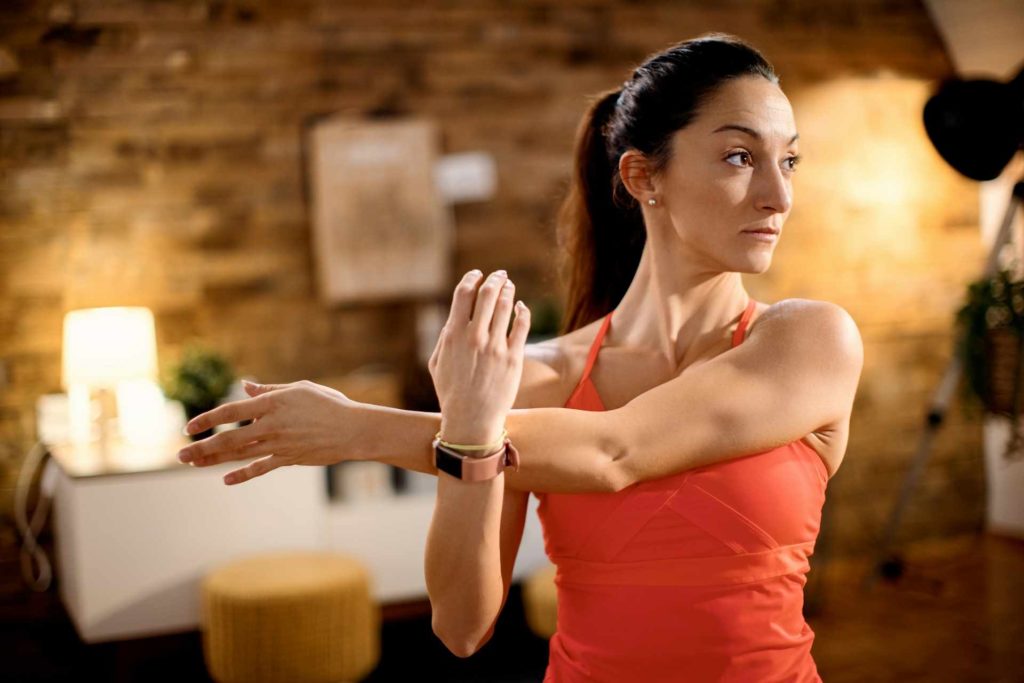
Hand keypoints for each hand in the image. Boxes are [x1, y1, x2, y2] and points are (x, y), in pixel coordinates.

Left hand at [176, 380, 357, 485]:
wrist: (353, 429)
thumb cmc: (329, 404)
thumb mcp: (299, 389)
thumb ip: (269, 391)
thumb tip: (244, 387)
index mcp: (272, 404)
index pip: (231, 412)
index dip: (207, 420)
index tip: (188, 427)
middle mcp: (271, 425)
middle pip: (229, 439)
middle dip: (201, 447)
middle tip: (180, 455)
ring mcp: (279, 445)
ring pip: (240, 454)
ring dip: (213, 460)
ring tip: (193, 463)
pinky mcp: (289, 459)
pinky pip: (261, 468)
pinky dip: (242, 474)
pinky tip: (225, 479)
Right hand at [428, 269, 530, 444]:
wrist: (471, 420)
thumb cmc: (451, 392)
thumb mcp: (437, 363)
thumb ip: (444, 338)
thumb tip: (454, 318)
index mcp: (453, 336)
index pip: (463, 294)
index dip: (471, 278)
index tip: (477, 274)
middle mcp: (474, 337)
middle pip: (487, 294)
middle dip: (494, 279)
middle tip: (499, 275)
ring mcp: (495, 347)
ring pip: (505, 306)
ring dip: (508, 291)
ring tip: (509, 286)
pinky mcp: (513, 357)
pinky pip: (521, 325)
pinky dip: (521, 311)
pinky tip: (520, 307)